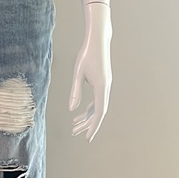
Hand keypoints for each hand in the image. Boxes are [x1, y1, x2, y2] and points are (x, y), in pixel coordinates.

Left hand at [69, 3, 112, 142]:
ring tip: (74, 126)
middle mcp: (106, 88)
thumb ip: (75, 91)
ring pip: (97, 108)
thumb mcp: (78, 72)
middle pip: (98, 113)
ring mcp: (105, 86)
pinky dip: (88, 110)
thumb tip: (72, 109)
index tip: (87, 137)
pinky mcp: (102, 83)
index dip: (93, 126)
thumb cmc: (87, 54)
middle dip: (87, 125)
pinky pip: (96, 101)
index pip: (99, 112)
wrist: (98, 40)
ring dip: (86, 118)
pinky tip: (78, 115)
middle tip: (74, 133)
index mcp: (102, 87)